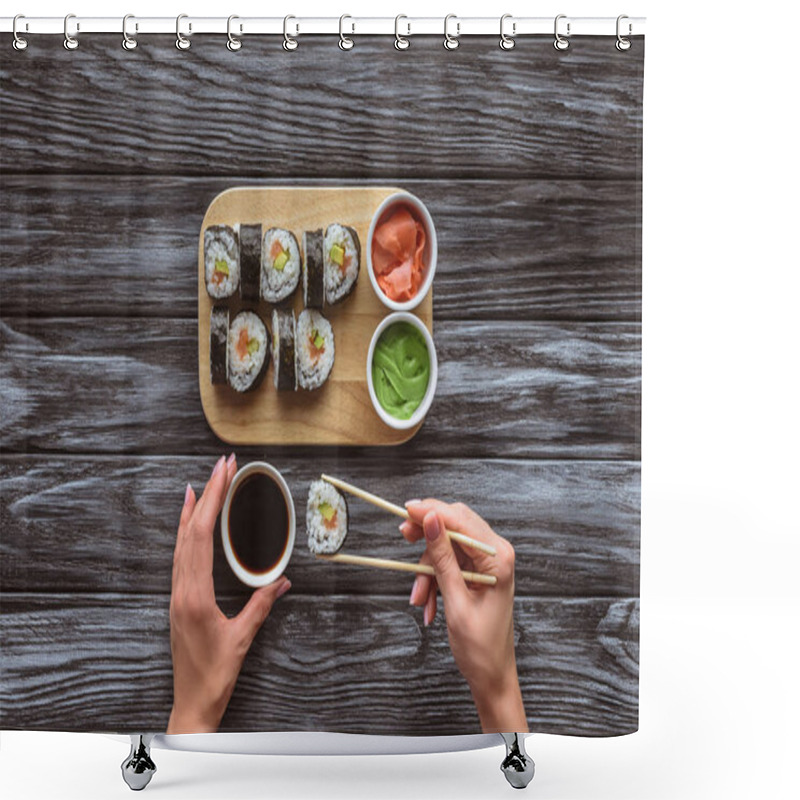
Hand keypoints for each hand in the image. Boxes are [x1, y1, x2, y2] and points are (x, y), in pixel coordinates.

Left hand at [167, 454, 290, 733]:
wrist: (192, 703)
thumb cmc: (215, 674)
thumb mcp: (243, 638)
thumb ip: (262, 605)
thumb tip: (282, 580)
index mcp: (195, 595)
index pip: (201, 536)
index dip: (212, 500)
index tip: (223, 473)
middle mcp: (180, 590)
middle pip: (189, 532)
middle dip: (206, 494)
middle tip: (220, 466)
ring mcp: (176, 596)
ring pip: (180, 543)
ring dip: (191, 511)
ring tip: (201, 485)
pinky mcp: (178, 601)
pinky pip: (179, 558)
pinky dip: (185, 534)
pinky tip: (189, 526)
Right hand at [401, 499, 526, 733]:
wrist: (492, 675)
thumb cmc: (481, 646)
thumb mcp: (456, 600)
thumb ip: (443, 557)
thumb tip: (431, 520)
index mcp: (499, 558)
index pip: (461, 520)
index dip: (433, 511)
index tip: (407, 510)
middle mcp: (496, 554)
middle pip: (454, 526)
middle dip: (427, 537)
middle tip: (403, 537)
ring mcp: (487, 562)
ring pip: (446, 547)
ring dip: (427, 570)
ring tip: (419, 598)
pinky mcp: (477, 572)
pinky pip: (447, 564)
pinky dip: (433, 580)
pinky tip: (428, 605)